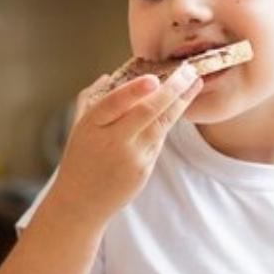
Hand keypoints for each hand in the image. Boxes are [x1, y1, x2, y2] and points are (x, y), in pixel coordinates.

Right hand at [53, 64, 202, 221]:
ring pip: (161, 125)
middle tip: (189, 71)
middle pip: (146, 112)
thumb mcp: (78, 127)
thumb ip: (90, 99)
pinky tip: (179, 106)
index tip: (154, 78)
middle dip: (171, 90)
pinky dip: (168, 122)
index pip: (113, 104)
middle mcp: (111, 141)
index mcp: (91, 126)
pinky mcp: (143, 170)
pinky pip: (158, 141)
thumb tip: (108, 76)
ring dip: (180, 102)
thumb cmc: (79, 159)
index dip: (134, 91)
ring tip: (195, 83)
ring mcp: (130, 157)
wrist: (81, 202)